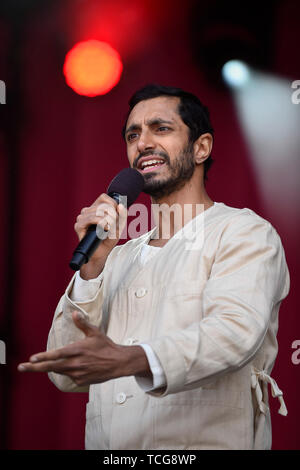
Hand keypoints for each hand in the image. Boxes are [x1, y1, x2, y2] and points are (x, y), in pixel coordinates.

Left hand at [17, 311, 149, 385]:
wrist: (119, 363)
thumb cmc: (106, 346)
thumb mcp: (95, 332)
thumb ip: (82, 324)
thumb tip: (74, 313)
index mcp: (77, 350)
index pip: (57, 354)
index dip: (43, 357)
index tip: (31, 358)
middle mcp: (76, 363)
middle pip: (51, 366)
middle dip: (34, 367)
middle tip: (21, 367)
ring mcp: (78, 373)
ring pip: (59, 371)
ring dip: (54, 367)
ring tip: (53, 362)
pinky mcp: (81, 381)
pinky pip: (70, 376)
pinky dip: (70, 371)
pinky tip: (80, 366)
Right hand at [75, 193, 127, 253]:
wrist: (100, 254)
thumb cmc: (108, 239)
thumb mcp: (119, 226)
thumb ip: (122, 215)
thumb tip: (120, 205)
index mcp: (95, 208)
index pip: (103, 197)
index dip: (113, 204)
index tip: (117, 215)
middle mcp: (87, 211)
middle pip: (103, 205)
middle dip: (113, 215)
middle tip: (114, 226)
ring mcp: (82, 218)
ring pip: (98, 211)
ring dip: (109, 220)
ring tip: (110, 229)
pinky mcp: (79, 226)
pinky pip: (92, 218)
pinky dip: (101, 222)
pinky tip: (105, 228)